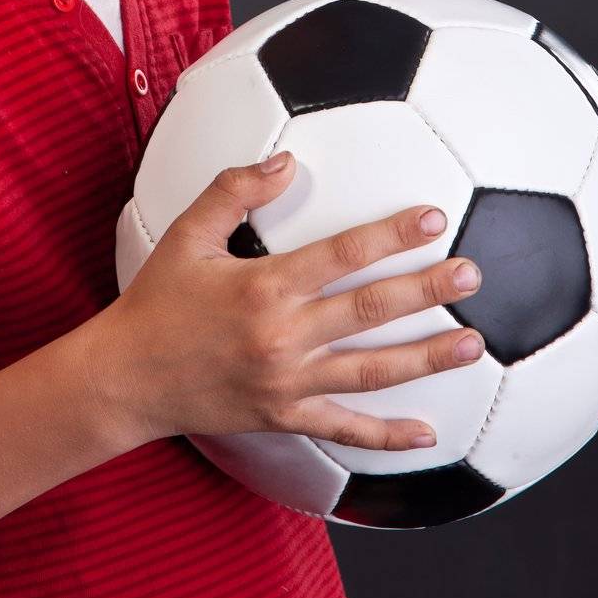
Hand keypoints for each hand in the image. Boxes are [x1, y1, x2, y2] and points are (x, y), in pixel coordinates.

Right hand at [105, 152, 484, 452]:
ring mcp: (287, 383)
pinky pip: (343, 430)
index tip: (433, 217)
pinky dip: (387, 436)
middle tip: (473, 274)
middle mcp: (283, 337)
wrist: (124, 379)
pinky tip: (428, 434)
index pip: (344, 254)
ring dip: (426, 358)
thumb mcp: (186, 233)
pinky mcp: (283, 417)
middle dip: (428, 291)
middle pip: (371, 311)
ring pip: (371, 372)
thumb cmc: (157, 300)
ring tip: (472, 344)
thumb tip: (288, 161)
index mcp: (264, 287)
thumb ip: (235, 190)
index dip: (393, 234)